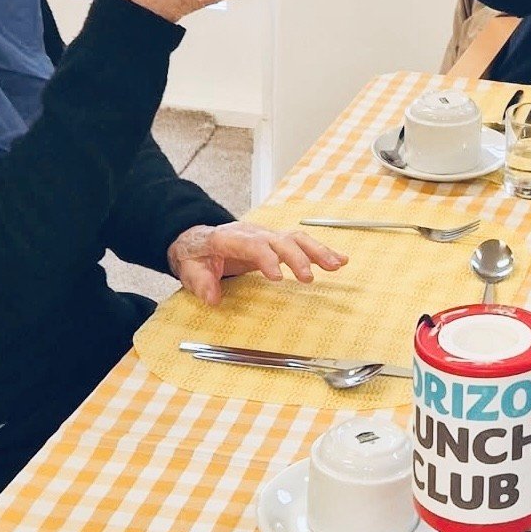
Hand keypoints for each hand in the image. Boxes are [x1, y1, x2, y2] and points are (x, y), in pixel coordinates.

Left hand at [167, 220, 346, 305]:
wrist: (198, 239)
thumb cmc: (196, 256)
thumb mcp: (190, 269)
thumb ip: (201, 283)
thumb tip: (213, 298)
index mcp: (230, 238)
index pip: (253, 245)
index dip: (267, 259)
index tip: (278, 278)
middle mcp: (253, 233)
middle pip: (280, 239)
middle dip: (297, 257)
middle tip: (308, 279)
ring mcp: (267, 236)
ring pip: (296, 238)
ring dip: (317, 251)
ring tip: (336, 265)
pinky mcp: (276, 242)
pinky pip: (301, 243)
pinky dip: (321, 251)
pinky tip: (340, 259)